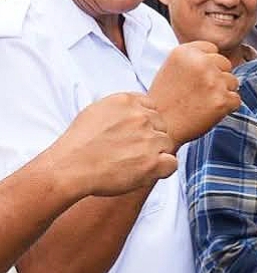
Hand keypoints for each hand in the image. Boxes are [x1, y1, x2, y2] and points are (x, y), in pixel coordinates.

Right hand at [51, 93, 177, 195]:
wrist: (68, 168)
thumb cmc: (78, 144)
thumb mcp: (96, 112)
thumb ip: (121, 109)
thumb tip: (139, 110)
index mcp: (127, 101)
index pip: (152, 107)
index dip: (144, 123)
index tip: (130, 134)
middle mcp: (140, 116)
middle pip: (162, 126)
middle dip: (150, 138)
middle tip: (128, 152)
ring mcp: (148, 138)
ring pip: (167, 144)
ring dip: (155, 154)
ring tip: (130, 163)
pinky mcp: (152, 162)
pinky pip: (172, 163)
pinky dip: (162, 170)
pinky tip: (145, 172)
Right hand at [149, 41, 239, 146]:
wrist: (161, 128)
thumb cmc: (165, 100)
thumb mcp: (172, 68)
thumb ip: (194, 58)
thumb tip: (220, 59)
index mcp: (185, 52)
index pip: (212, 50)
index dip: (207, 65)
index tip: (195, 78)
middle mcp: (201, 63)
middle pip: (225, 64)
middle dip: (217, 77)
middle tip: (199, 93)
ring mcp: (213, 81)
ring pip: (233, 82)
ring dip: (223, 92)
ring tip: (202, 102)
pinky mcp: (223, 100)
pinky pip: (236, 100)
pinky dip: (226, 107)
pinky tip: (208, 111)